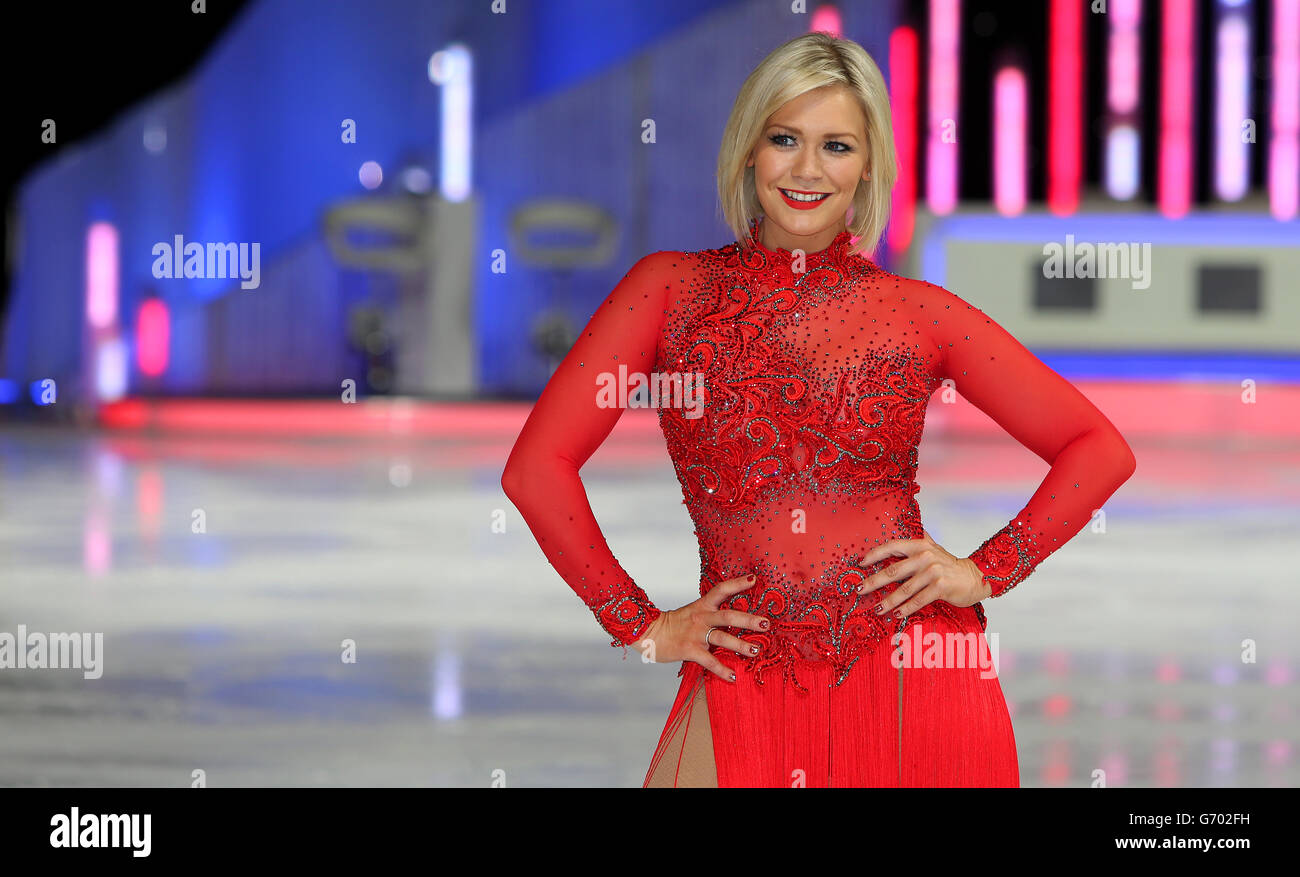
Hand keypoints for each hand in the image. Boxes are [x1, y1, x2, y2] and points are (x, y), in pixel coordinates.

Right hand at [631, 574, 768, 681]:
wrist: (649, 633)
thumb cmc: (674, 624)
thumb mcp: (693, 612)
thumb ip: (711, 613)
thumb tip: (735, 617)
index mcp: (703, 605)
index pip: (721, 589)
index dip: (737, 583)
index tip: (754, 579)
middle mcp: (701, 617)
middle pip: (728, 616)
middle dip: (749, 620)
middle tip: (766, 624)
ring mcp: (696, 634)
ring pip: (722, 638)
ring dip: (741, 645)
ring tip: (756, 651)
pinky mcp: (689, 650)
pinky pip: (709, 661)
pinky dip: (722, 670)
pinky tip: (733, 677)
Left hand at [855, 529, 990, 618]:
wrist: (975, 576)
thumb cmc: (950, 565)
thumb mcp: (933, 548)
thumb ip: (918, 542)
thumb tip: (900, 532)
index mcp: (920, 545)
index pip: (892, 546)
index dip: (875, 554)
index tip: (861, 564)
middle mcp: (925, 556)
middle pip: (893, 570)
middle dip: (874, 581)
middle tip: (860, 589)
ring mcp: (933, 572)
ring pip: (904, 589)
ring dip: (888, 601)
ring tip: (877, 609)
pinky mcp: (940, 587)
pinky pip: (918, 600)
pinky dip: (906, 608)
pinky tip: (896, 614)